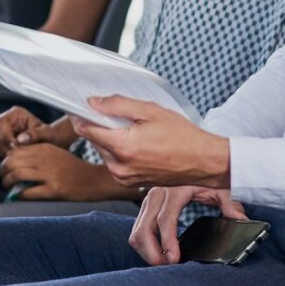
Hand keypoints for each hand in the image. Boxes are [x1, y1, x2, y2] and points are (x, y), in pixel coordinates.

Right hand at [0, 106, 45, 157]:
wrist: (50, 141)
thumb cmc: (49, 134)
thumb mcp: (46, 133)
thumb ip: (34, 134)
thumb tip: (20, 139)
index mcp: (16, 113)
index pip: (1, 122)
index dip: (5, 135)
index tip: (14, 146)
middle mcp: (6, 121)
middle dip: (6, 147)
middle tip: (19, 154)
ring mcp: (1, 132)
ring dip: (5, 153)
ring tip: (20, 156)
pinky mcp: (1, 143)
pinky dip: (6, 156)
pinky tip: (17, 159)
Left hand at [0, 143, 120, 200]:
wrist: (93, 180)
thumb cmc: (72, 168)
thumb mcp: (55, 154)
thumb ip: (36, 155)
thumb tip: (12, 162)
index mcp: (44, 148)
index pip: (15, 151)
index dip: (5, 161)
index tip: (5, 168)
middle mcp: (45, 159)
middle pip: (12, 162)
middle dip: (3, 172)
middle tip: (3, 179)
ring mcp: (49, 174)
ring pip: (16, 175)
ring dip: (7, 183)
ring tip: (8, 187)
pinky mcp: (54, 189)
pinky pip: (28, 192)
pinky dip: (19, 195)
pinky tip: (19, 196)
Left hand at [70, 97, 230, 188]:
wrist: (203, 162)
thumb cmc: (183, 137)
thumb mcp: (150, 111)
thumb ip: (118, 105)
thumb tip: (93, 103)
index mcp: (122, 147)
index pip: (86, 129)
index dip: (81, 115)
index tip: (82, 106)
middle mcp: (119, 166)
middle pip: (94, 140)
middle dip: (101, 125)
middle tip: (120, 115)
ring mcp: (124, 177)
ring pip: (104, 151)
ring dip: (111, 138)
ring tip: (135, 131)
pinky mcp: (129, 182)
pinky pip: (115, 162)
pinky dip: (120, 151)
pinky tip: (139, 143)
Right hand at [129, 185, 246, 265]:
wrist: (187, 162)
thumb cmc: (203, 176)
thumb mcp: (218, 187)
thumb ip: (229, 203)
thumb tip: (241, 220)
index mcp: (174, 191)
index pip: (165, 220)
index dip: (167, 241)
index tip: (174, 258)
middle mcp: (156, 195)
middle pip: (143, 231)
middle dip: (153, 254)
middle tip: (169, 267)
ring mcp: (148, 202)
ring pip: (136, 234)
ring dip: (147, 252)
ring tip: (165, 262)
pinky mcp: (145, 208)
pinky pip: (137, 232)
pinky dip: (145, 246)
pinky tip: (159, 253)